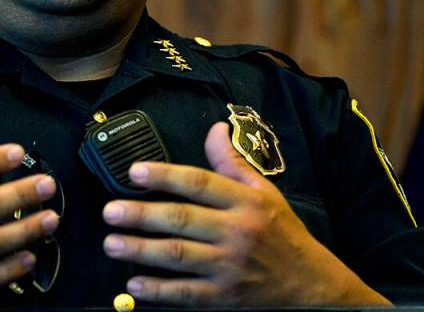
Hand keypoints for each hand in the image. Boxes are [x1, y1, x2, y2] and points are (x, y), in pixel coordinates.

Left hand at [101, 122, 390, 306]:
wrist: (314, 288)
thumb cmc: (283, 234)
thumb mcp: (265, 192)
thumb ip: (232, 163)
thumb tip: (213, 127)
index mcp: (246, 202)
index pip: (199, 182)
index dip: (164, 175)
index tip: (133, 171)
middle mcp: (238, 232)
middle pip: (182, 220)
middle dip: (142, 215)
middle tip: (110, 211)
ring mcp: (231, 267)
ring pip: (179, 256)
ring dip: (141, 250)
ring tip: (111, 243)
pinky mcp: (226, 297)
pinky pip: (187, 294)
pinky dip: (159, 291)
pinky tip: (133, 284)